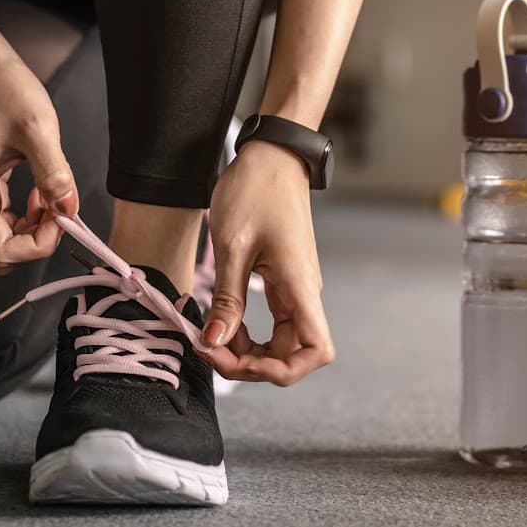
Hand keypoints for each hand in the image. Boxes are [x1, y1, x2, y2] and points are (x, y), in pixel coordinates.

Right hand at [0, 39, 79, 271]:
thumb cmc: (6, 90)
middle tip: (60, 210)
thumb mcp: (40, 129)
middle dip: (35, 240)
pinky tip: (40, 192)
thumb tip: (69, 209)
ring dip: (32, 228)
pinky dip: (24, 216)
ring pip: (0, 238)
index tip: (62, 218)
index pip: (1, 250)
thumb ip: (54, 174)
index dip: (37, 246)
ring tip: (53, 197)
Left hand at [199, 140, 334, 384]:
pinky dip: (247, 333)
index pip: (317, 351)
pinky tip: (220, 323)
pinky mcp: (283, 282)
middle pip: (292, 354)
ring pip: (280, 342)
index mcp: (300, 285)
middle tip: (209, 347)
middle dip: (251, 365)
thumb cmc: (256, 190)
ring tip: (209, 337)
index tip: (241, 360)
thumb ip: (227, 300)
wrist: (273, 155)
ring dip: (247, 352)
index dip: (283, 371)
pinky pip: (272, 323)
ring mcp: (295, 288)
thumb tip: (215, 343)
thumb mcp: (232, 246)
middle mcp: (304, 292)